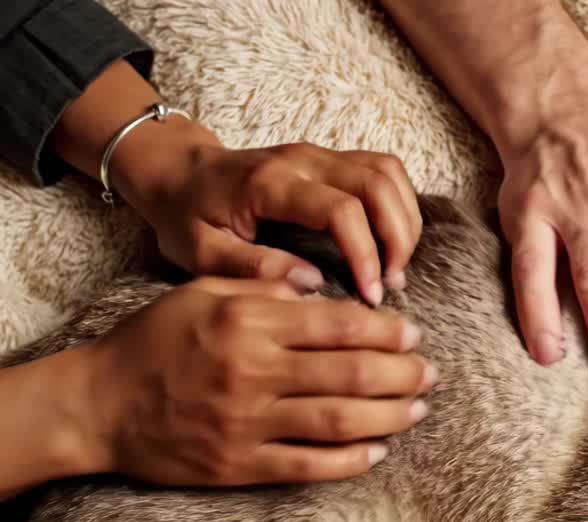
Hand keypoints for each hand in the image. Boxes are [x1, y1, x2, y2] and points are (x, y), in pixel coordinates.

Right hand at [82, 277, 436, 486]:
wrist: (97, 406)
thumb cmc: (154, 341)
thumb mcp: (203, 294)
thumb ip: (265, 289)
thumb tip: (325, 289)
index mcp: (248, 323)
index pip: (340, 324)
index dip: (388, 330)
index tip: (413, 334)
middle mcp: (252, 372)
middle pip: (352, 374)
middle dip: (402, 374)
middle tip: (429, 372)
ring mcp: (246, 423)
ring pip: (339, 421)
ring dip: (389, 416)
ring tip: (417, 408)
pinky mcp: (239, 465)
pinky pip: (309, 466)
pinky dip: (350, 460)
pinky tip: (378, 450)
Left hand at [111, 119, 422, 305]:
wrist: (177, 171)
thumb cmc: (187, 216)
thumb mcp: (200, 253)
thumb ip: (252, 268)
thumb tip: (311, 283)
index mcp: (269, 183)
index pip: (340, 210)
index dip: (365, 253)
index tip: (369, 295)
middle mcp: (302, 159)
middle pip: (377, 184)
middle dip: (397, 238)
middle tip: (392, 283)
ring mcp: (320, 153)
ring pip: (389, 173)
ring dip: (404, 221)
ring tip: (396, 266)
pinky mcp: (331, 157)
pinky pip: (385, 170)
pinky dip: (400, 204)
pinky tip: (393, 241)